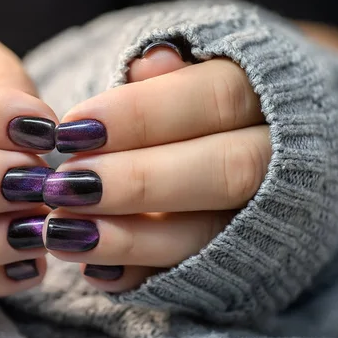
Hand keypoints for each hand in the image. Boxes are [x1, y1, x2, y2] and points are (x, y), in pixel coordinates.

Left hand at [43, 42, 269, 292]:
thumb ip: (172, 74)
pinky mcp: (236, 261)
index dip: (140, 115)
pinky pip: (193, 276)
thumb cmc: (202, 107)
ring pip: (207, 234)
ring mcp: (259, 218)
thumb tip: (151, 61)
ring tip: (60, 233)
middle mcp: (276, 160)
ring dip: (129, 239)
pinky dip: (141, 275)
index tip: (70, 129)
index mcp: (266, 99)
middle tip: (62, 187)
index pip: (216, 98)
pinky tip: (94, 271)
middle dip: (136, 182)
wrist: (256, 150)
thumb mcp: (194, 75)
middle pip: (223, 172)